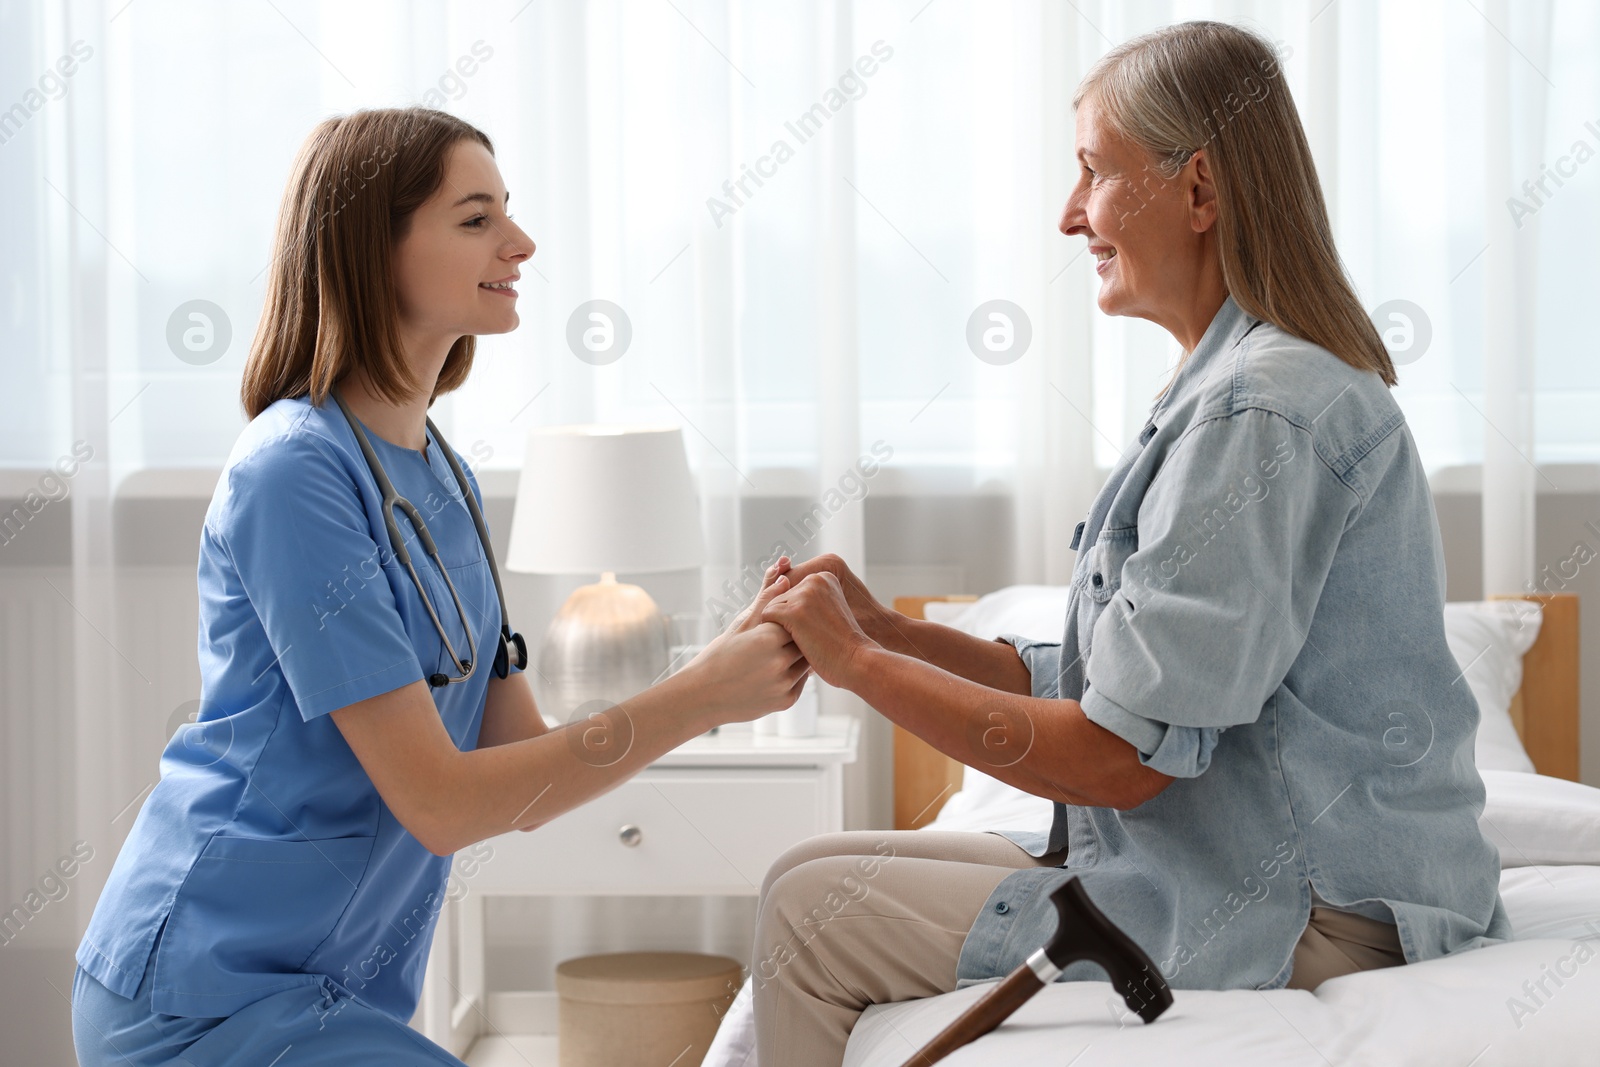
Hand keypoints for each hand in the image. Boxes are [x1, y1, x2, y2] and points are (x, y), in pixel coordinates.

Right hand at [682, 562, 810, 723]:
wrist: (703, 696)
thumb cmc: (718, 656)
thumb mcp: (740, 624)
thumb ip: (766, 600)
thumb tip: (785, 576)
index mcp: (767, 638)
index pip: (794, 617)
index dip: (787, 617)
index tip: (778, 620)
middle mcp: (779, 662)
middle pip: (803, 638)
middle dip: (796, 635)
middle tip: (781, 637)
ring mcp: (784, 684)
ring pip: (806, 660)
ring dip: (797, 655)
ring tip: (776, 655)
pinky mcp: (787, 701)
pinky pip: (801, 681)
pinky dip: (793, 674)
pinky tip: (774, 672)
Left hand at [781, 553, 902, 651]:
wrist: (857, 660)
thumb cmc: (841, 643)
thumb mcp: (826, 611)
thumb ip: (807, 599)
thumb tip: (775, 586)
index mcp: (825, 576)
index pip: (791, 589)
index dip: (795, 613)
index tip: (812, 627)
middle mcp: (815, 579)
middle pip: (779, 596)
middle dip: (785, 618)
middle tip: (806, 636)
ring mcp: (804, 594)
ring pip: (771, 606)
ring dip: (779, 626)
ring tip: (800, 641)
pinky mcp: (794, 610)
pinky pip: (766, 616)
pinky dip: (771, 632)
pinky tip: (791, 643)